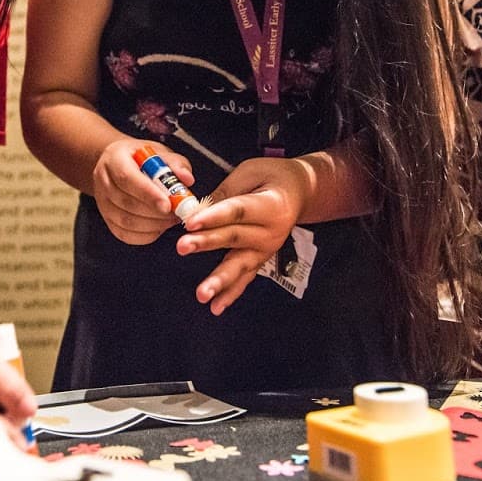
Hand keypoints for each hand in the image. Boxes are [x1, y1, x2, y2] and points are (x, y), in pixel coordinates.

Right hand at [91, 138, 193, 244]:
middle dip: (155, 213)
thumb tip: (187, 179)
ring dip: (152, 225)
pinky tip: (159, 227)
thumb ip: (175, 164)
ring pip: (125, 221)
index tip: (167, 205)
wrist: (120, 165)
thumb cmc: (142, 159)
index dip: (148, 194)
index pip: (127, 178)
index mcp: (115, 158)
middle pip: (126, 203)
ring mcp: (102, 201)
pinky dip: (145, 235)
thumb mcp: (160, 153)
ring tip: (171, 219)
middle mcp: (103, 180)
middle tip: (177, 214)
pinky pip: (124, 234)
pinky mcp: (106, 218)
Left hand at [176, 156, 309, 314]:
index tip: (190, 221)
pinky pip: (245, 279)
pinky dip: (231, 294)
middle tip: (182, 247)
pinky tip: (216, 307)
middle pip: (234, 238)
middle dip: (206, 243)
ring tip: (202, 293)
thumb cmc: (273, 176)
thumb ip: (226, 192)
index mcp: (270, 205)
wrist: (299, 192)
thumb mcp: (250, 173)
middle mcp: (271, 232)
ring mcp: (267, 249)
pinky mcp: (261, 260)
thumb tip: (197, 210)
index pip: (238, 211)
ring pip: (239, 265)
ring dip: (219, 280)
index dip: (213, 216)